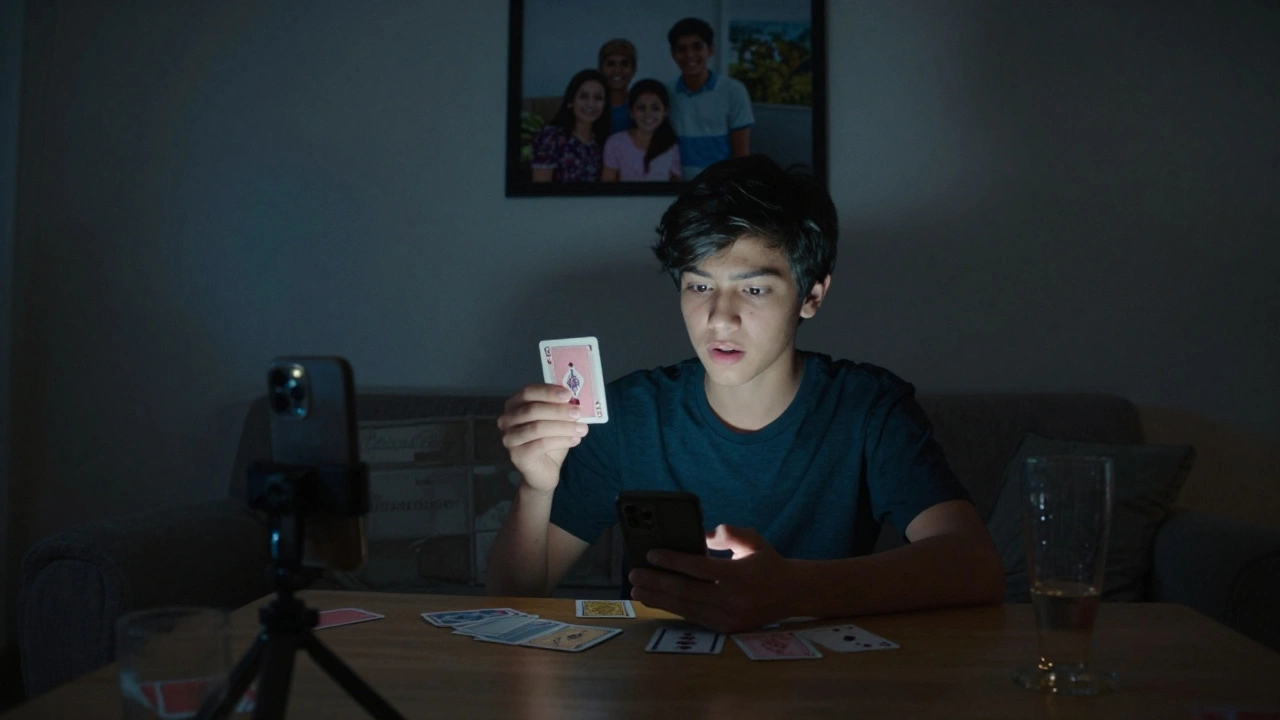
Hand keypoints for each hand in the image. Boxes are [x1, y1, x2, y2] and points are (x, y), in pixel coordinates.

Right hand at [496, 383, 587, 493]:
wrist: (544, 471)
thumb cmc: (550, 441)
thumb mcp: (556, 421)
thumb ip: (561, 408)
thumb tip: (575, 401)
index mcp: (514, 405)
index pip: (528, 392)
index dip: (548, 392)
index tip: (568, 395)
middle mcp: (506, 420)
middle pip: (532, 410)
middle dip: (558, 410)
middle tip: (578, 413)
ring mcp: (509, 438)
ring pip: (538, 427)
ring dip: (563, 427)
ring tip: (582, 429)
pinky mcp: (517, 455)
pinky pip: (541, 444)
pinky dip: (561, 440)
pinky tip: (575, 440)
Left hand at [628, 524, 792, 633]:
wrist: (791, 593)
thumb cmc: (767, 562)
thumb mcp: (751, 539)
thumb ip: (726, 533)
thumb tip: (698, 536)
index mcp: (737, 574)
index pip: (697, 567)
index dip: (672, 560)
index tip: (651, 554)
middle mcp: (731, 599)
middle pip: (685, 590)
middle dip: (656, 581)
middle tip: (634, 574)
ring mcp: (728, 617)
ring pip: (685, 607)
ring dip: (658, 598)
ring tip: (637, 590)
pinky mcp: (725, 628)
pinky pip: (693, 617)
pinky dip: (673, 608)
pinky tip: (657, 601)